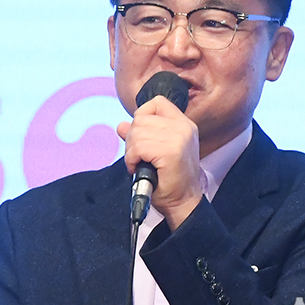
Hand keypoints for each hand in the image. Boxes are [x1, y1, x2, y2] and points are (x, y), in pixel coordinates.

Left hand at [117, 96, 201, 230]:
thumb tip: (121, 126)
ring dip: (131, 151)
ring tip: (138, 163)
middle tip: (137, 156)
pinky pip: (138, 147)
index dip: (141, 115)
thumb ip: (141, 135)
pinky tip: (137, 168)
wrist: (183, 202)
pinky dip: (131, 159)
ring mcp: (179, 138)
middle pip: (141, 118)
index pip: (157, 102)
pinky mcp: (171, 152)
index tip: (141, 136)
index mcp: (184, 124)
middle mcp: (184, 127)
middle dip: (132, 138)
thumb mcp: (156, 152)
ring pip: (137, 132)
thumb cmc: (170, 179)